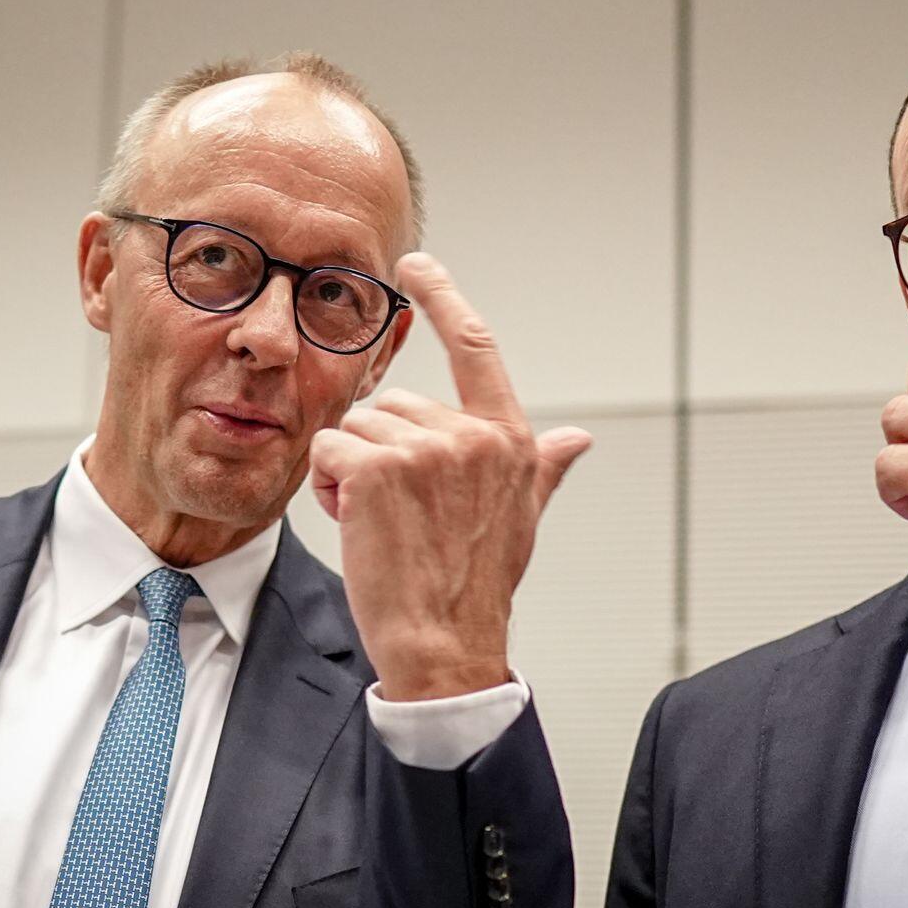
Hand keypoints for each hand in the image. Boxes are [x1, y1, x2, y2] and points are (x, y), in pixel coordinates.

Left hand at [309, 254, 592, 700]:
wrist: (445, 642)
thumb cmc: (477, 583)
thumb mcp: (521, 516)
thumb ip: (543, 466)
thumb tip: (578, 440)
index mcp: (509, 438)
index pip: (477, 346)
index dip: (444, 297)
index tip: (417, 265)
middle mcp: (472, 436)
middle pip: (394, 404)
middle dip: (382, 450)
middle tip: (400, 510)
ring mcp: (426, 449)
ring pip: (356, 429)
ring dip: (352, 472)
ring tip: (383, 522)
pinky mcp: (377, 469)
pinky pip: (329, 450)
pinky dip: (328, 485)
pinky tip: (356, 522)